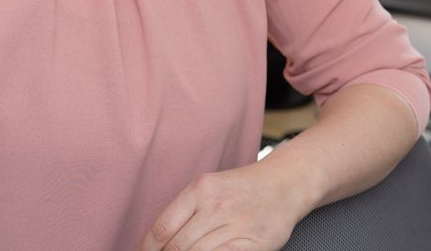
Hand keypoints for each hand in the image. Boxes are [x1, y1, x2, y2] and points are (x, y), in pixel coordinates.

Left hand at [139, 161, 309, 250]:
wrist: (283, 186)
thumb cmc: (241, 189)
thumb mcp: (209, 188)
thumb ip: (185, 211)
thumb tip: (157, 240)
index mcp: (200, 189)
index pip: (162, 227)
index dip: (147, 248)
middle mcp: (216, 206)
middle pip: (177, 246)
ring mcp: (235, 225)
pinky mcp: (252, 244)